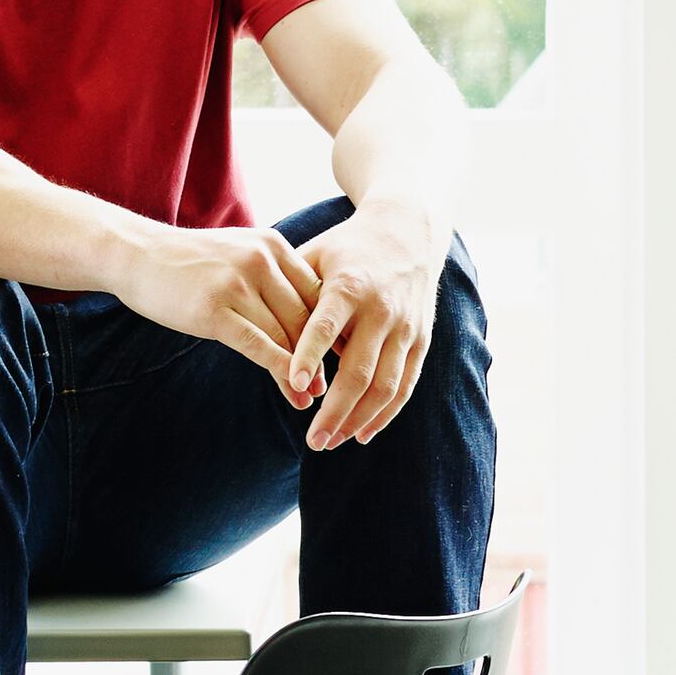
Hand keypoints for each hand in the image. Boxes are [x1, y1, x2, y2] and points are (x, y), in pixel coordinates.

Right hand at [116, 222, 320, 396]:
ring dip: (301, 372)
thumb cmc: (191, 262)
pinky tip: (293, 392)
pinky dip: (280, 371)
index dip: (330, 329)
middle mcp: (262, 260)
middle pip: (305, 316)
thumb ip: (273, 278)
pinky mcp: (214, 309)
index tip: (339, 357)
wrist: (137, 254)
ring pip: (285, 335)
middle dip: (319, 356)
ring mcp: (238, 284)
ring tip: (311, 397)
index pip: (316, 293)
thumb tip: (305, 321)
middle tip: (329, 386)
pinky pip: (258, 345)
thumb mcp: (240, 255)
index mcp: (274, 246)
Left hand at [285, 198, 449, 452]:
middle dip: (335, 410)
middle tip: (312, 440)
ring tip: (331, 441)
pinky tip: (361, 433)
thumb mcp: (315, 255)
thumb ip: (290, 291)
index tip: (294, 384)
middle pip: (359, 369)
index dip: (311, 355)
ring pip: (385, 385)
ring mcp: (405, 328)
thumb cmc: (346, 248)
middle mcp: (381, 310)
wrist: (409, 233)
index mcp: (350, 286)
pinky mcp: (421, 340)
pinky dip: (385, 414)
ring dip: (358, 420)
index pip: (327, 326)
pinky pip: (405, 386)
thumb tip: (255, 325)